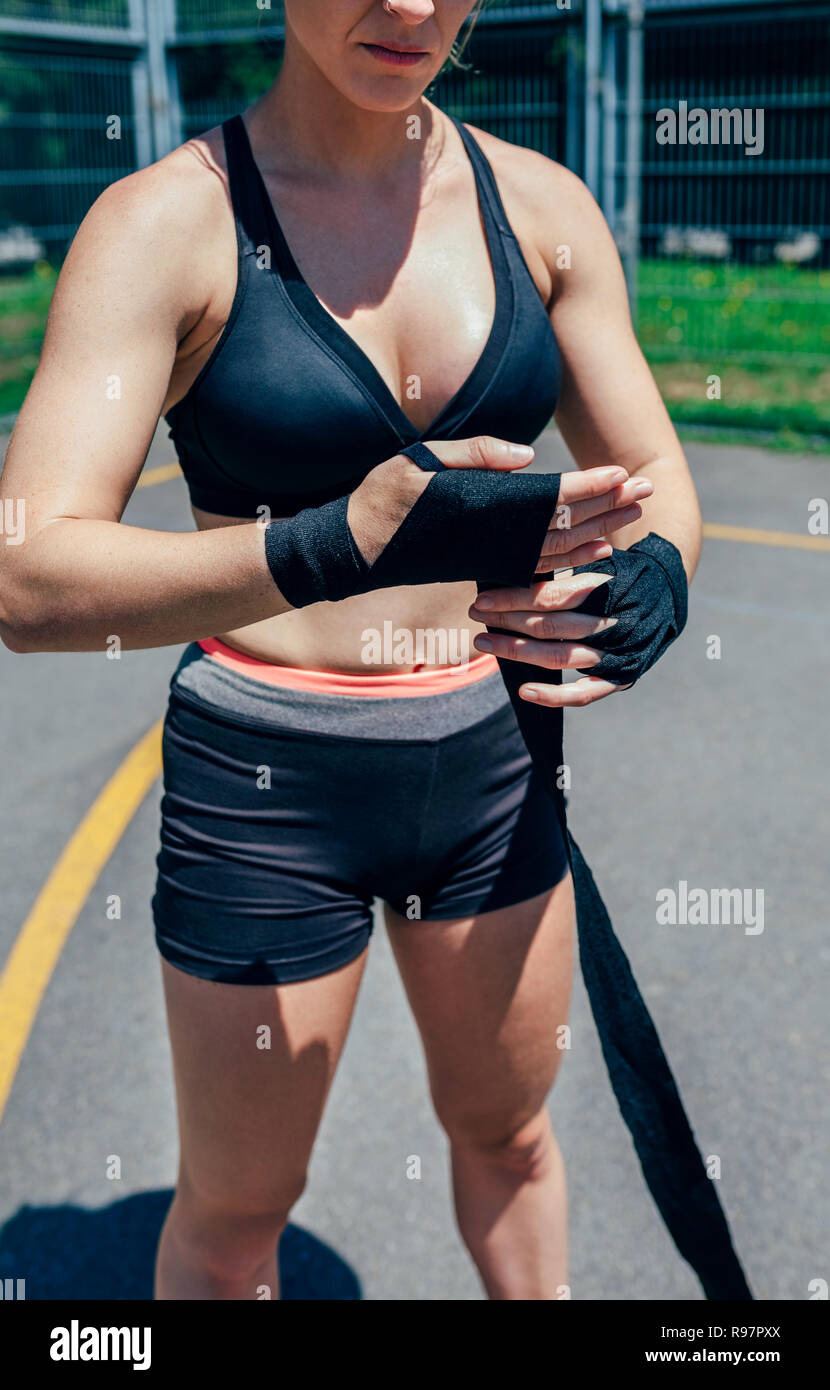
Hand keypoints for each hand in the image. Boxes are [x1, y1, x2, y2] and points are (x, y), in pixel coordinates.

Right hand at [347, 435, 651, 568]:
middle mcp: (494, 539)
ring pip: (559, 550)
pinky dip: (572, 558)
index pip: (550, 500)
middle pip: (566, 526)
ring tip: (632, 511)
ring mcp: (492, 558)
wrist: (353, 551)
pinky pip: (540, 567)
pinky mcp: (486, 568)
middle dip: (609, 506)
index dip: (590, 487)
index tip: (623, 473)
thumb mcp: (420, 461)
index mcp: (483, 509)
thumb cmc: (381, 500)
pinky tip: (595, 549)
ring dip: (599, 530)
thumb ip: (475, 454)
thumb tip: (526, 457)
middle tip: (649, 488)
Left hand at [468, 568, 636, 707]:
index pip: (553, 596)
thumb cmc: (624, 573)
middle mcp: (613, 623)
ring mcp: (617, 653)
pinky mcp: (620, 676)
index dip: (515, 599)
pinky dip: (553, 695)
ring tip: (485, 642)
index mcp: (610, 590)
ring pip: (559, 656)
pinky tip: (524, 691)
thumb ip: (568, 563)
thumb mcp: (603, 559)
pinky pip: (584, 694)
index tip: (484, 598)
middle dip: (507, 620)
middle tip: (476, 614)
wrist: (669, 595)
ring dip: (517, 650)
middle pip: (550, 625)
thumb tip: (514, 560)